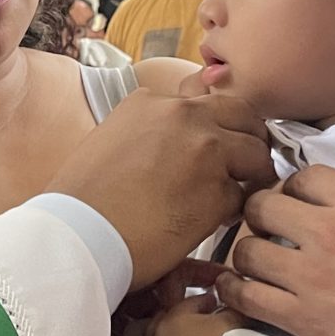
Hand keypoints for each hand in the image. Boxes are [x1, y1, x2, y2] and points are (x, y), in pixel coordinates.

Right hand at [53, 91, 272, 289]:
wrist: (78, 235)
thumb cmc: (85, 199)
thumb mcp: (112, 141)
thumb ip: (150, 131)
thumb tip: (177, 143)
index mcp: (152, 101)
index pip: (208, 99)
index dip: (217, 125)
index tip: (214, 145)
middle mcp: (183, 115)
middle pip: (244, 115)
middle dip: (248, 139)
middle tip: (243, 165)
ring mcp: (204, 150)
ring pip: (256, 153)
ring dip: (250, 175)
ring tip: (233, 196)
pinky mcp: (217, 191)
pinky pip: (244, 196)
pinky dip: (235, 211)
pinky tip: (216, 223)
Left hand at [215, 137, 334, 335]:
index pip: (303, 177)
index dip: (297, 186)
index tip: (299, 200)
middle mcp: (328, 233)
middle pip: (263, 206)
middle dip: (261, 211)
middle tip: (269, 225)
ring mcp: (311, 279)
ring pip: (247, 250)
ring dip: (246, 250)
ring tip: (256, 258)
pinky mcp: (303, 321)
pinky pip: (247, 298)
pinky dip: (234, 291)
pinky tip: (238, 289)